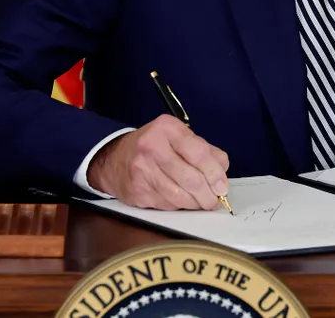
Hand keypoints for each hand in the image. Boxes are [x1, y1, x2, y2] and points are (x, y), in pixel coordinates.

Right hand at [87, 115, 229, 209]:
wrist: (113, 159)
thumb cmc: (152, 147)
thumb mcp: (177, 137)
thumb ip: (204, 150)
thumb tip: (222, 171)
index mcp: (166, 129)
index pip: (199, 153)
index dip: (215, 173)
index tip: (222, 186)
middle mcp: (152, 147)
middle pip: (191, 178)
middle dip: (208, 194)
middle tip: (214, 200)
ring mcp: (142, 171)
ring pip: (180, 196)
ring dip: (196, 203)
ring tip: (201, 202)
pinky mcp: (138, 191)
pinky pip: (167, 204)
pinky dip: (179, 206)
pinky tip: (181, 200)